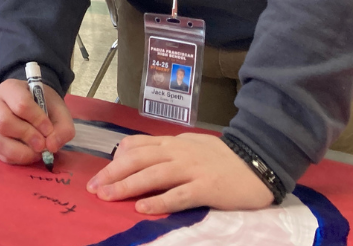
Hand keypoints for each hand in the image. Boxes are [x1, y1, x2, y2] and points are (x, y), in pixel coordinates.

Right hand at [0, 78, 75, 164]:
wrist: (32, 105)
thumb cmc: (44, 105)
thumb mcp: (59, 110)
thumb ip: (63, 127)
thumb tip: (51, 147)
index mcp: (10, 88)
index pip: (21, 104)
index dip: (37, 120)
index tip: (49, 129)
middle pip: (3, 122)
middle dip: (27, 136)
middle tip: (42, 144)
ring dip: (22, 151)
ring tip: (37, 151)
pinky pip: (0, 154)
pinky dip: (18, 158)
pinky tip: (30, 153)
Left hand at [87, 133, 273, 213]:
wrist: (259, 162)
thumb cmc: (222, 158)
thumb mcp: (189, 146)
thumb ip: (165, 149)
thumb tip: (134, 153)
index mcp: (173, 143)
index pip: (137, 146)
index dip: (115, 160)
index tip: (99, 175)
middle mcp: (178, 153)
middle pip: (139, 159)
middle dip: (113, 173)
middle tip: (93, 188)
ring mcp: (192, 169)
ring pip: (153, 175)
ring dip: (127, 186)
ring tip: (107, 196)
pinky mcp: (207, 188)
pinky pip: (179, 195)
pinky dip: (159, 201)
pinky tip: (142, 209)